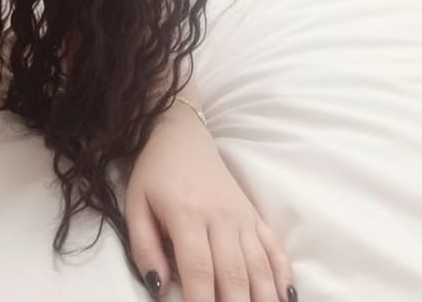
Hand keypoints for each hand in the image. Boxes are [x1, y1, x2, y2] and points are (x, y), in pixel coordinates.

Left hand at [124, 106, 297, 301]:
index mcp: (186, 215)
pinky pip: (276, 250)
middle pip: (235, 276)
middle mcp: (220, 218)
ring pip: (260, 268)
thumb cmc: (154, 174)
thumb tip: (158, 288)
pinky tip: (285, 300)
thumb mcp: (135, 205)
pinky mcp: (255, 216)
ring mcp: (242, 217)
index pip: (200, 271)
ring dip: (263, 300)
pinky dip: (284, 278)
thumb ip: (144, 247)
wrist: (179, 135)